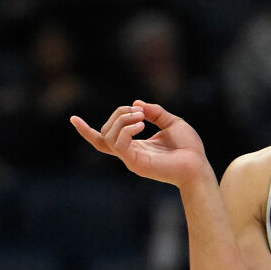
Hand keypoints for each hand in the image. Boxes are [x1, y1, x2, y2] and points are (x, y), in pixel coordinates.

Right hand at [69, 101, 210, 188]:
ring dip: (121, 120)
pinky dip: (126, 130)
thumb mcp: (171, 122)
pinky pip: (119, 144)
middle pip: (106, 132)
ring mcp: (130, 160)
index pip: (104, 139)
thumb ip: (154, 112)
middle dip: (118, 114)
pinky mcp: (135, 163)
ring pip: (109, 136)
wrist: (198, 165)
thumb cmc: (188, 147)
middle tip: (140, 111)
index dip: (87, 130)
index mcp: (134, 145)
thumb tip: (136, 103)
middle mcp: (129, 153)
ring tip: (141, 116)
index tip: (73, 118)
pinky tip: (141, 124)